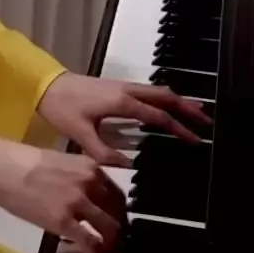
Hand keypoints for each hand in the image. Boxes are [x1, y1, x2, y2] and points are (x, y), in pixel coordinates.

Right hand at [0, 135, 124, 252]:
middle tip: (118, 242)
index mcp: (90, 166)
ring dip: (114, 245)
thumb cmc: (21, 162)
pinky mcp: (63, 221)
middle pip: (118, 210)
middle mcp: (90, 183)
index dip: (120, 210)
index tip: (118, 221)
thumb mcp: (60, 163)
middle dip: (121, 229)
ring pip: (109, 228)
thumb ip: (78, 178)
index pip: (116, 192)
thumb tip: (84, 196)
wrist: (0, 168)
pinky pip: (89, 242)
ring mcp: (78, 202)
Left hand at [37, 72, 211, 162]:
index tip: (195, 140)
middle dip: (188, 109)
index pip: (158, 116)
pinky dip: (165, 98)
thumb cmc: (62, 109)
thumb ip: (104, 152)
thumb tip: (129, 166)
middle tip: (207, 123)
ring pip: (159, 91)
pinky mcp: (118, 86)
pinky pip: (149, 90)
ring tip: (197, 112)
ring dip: (179, 101)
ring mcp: (123, 86)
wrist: (46, 85)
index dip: (178, 129)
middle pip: (166, 97)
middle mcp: (127, 90)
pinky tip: (168, 106)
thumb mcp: (80, 134)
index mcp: (121, 103)